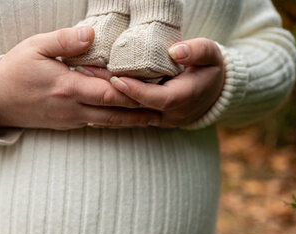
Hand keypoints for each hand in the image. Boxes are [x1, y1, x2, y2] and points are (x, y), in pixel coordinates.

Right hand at [0, 27, 161, 128]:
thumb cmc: (13, 71)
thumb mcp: (34, 47)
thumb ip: (64, 41)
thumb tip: (91, 34)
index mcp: (66, 87)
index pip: (108, 92)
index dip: (132, 91)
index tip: (154, 86)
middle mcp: (72, 108)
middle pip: (114, 113)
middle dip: (141, 111)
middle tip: (166, 106)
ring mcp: (70, 120)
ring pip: (108, 123)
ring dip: (132, 121)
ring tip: (156, 117)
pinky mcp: (67, 124)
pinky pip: (96, 124)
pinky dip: (115, 122)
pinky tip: (128, 118)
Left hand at [80, 38, 224, 127]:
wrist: (214, 93)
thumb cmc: (211, 69)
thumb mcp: (212, 54)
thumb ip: (197, 51)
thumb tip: (176, 51)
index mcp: (182, 99)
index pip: (156, 98)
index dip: (136, 91)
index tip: (117, 78)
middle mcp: (167, 115)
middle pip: (134, 108)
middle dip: (110, 92)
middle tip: (86, 74)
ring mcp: (157, 120)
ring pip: (125, 115)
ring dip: (102, 101)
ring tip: (81, 81)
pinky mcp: (148, 120)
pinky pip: (124, 117)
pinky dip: (106, 109)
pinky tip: (86, 98)